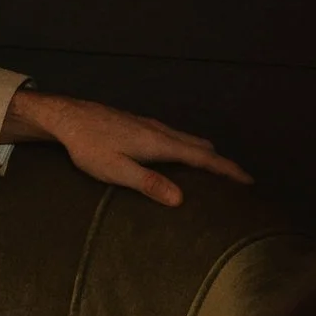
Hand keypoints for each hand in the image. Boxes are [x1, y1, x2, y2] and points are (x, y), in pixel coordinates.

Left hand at [2, 89, 251, 206]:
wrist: (66, 116)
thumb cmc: (89, 146)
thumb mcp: (116, 169)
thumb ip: (148, 183)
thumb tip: (181, 199)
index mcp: (159, 143)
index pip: (202, 157)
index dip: (227, 169)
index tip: (249, 181)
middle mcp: (159, 130)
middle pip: (200, 145)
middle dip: (221, 162)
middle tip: (239, 180)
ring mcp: (149, 124)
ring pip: (186, 138)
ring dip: (204, 153)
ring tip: (215, 171)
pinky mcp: (138, 124)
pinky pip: (175, 136)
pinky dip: (188, 147)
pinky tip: (180, 156)